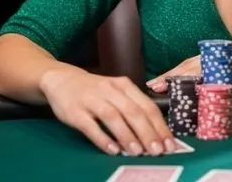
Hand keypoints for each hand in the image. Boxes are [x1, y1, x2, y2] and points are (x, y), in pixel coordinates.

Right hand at [39, 69, 175, 155]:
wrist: (62, 79)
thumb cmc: (95, 90)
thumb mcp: (117, 91)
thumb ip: (133, 107)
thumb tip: (155, 133)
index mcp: (124, 85)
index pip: (147, 106)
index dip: (160, 126)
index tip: (169, 143)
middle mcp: (110, 90)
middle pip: (133, 111)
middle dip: (147, 133)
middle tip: (157, 151)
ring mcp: (92, 100)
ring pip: (113, 117)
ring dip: (127, 135)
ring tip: (137, 152)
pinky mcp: (75, 111)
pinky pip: (90, 126)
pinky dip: (102, 138)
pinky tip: (112, 150)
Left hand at [146, 46, 231, 92]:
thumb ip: (229, 77)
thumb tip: (214, 89)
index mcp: (222, 56)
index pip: (193, 64)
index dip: (175, 72)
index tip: (158, 81)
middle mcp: (224, 56)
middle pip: (192, 65)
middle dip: (172, 75)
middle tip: (154, 85)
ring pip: (202, 69)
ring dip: (183, 78)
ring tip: (166, 86)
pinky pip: (222, 77)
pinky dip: (210, 84)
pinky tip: (198, 90)